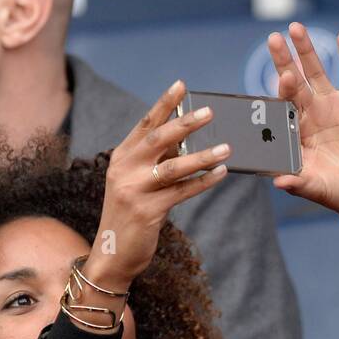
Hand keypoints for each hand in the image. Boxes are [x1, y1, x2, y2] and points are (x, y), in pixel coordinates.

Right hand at [84, 79, 230, 292]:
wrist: (112, 254)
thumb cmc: (129, 214)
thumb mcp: (135, 181)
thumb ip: (155, 160)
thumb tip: (186, 135)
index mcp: (121, 157)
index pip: (145, 124)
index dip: (164, 104)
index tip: (182, 85)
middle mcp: (124, 170)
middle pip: (158, 139)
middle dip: (185, 123)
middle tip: (210, 112)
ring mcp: (134, 191)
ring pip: (173, 167)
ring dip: (203, 156)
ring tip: (227, 147)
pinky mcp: (147, 212)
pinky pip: (182, 192)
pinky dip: (203, 182)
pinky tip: (221, 174)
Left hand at [267, 22, 338, 230]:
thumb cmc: (335, 192)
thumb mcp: (315, 187)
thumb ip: (297, 182)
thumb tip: (278, 182)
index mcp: (294, 133)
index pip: (283, 107)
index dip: (282, 91)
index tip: (283, 77)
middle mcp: (309, 116)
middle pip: (293, 83)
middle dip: (283, 61)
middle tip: (274, 38)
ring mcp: (331, 107)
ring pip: (317, 73)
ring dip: (307, 51)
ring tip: (297, 28)